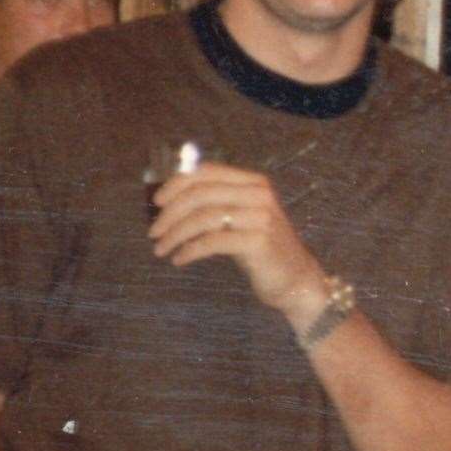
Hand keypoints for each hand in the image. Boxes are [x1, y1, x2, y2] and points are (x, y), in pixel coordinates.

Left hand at [149, 162, 326, 320]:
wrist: (297, 279)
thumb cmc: (261, 248)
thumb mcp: (240, 218)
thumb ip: (215, 204)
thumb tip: (168, 201)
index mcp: (254, 182)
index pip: (207, 172)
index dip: (176, 184)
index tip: (157, 203)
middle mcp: (259, 195)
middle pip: (201, 194)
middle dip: (170, 214)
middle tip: (153, 232)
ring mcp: (261, 218)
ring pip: (203, 218)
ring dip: (175, 235)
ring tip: (161, 249)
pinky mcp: (258, 242)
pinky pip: (212, 241)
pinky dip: (189, 250)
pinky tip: (179, 259)